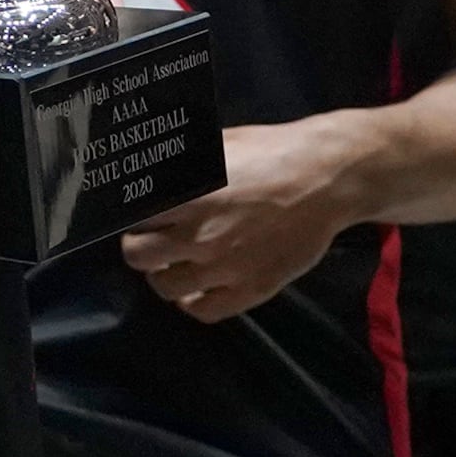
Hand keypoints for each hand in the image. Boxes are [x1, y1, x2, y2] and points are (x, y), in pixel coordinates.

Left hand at [118, 115, 380, 321]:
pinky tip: (198, 285)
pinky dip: (193, 301)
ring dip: (163, 274)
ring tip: (174, 261)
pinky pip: (203, 310)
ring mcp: (225, 267)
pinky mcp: (250, 290)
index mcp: (189, 196)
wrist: (326, 180)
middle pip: (137, 256)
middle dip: (139, 244)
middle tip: (153, 236)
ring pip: (164, 287)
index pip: (131, 218)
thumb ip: (182, 164)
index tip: (135, 213)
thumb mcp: (218, 146)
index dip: (128, 215)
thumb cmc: (271, 152)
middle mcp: (199, 236)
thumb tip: (150, 169)